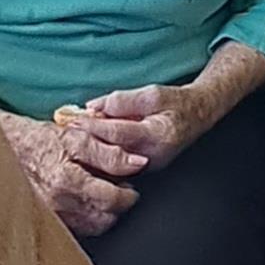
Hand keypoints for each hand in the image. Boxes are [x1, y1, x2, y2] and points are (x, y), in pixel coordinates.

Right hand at [0, 114, 145, 236]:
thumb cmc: (37, 140)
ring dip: (102, 213)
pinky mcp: (44, 223)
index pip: (112, 200)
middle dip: (116, 205)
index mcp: (67, 180)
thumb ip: (110, 151)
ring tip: (98, 195)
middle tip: (116, 189)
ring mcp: (50, 216)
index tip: (129, 186)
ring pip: (91, 227)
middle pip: (104, 218)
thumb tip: (138, 163)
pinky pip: (75, 230)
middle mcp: (57, 203)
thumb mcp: (76, 136)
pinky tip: (82, 203)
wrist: (4, 148)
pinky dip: (85, 219)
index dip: (128, 194)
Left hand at [64, 83, 214, 171]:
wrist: (197, 116)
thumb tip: (94, 106)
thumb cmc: (176, 103)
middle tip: (67, 130)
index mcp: (158, 135)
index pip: (118, 132)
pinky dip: (102, 153)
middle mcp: (152, 157)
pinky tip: (88, 144)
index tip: (74, 120)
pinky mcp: (142, 171)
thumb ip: (123, 101)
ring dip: (92, 149)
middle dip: (88, 140)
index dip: (94, 126)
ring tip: (73, 137)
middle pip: (111, 151)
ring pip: (111, 161)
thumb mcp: (152, 93)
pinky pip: (117, 164)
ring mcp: (148, 168)